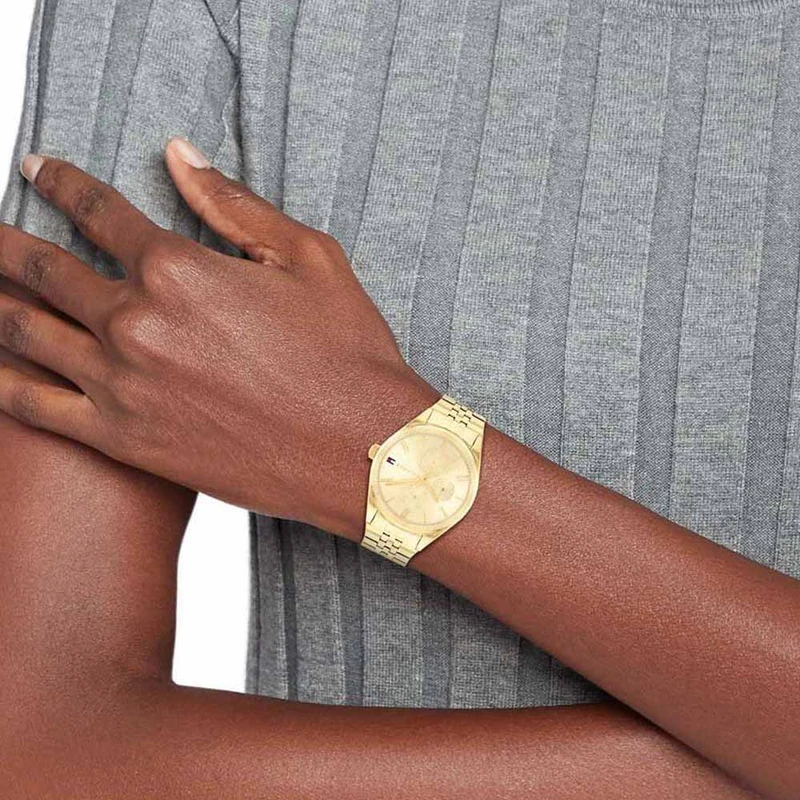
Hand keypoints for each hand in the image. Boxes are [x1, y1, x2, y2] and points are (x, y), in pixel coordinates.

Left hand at [0, 139, 437, 537]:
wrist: (361, 448)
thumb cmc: (345, 353)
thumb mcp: (306, 258)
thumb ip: (232, 204)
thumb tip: (179, 154)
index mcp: (179, 268)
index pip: (96, 209)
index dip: (59, 181)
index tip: (37, 168)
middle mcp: (136, 321)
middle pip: (41, 268)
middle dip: (4, 241)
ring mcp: (121, 384)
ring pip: (24, 331)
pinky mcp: (123, 440)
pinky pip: (32, 406)